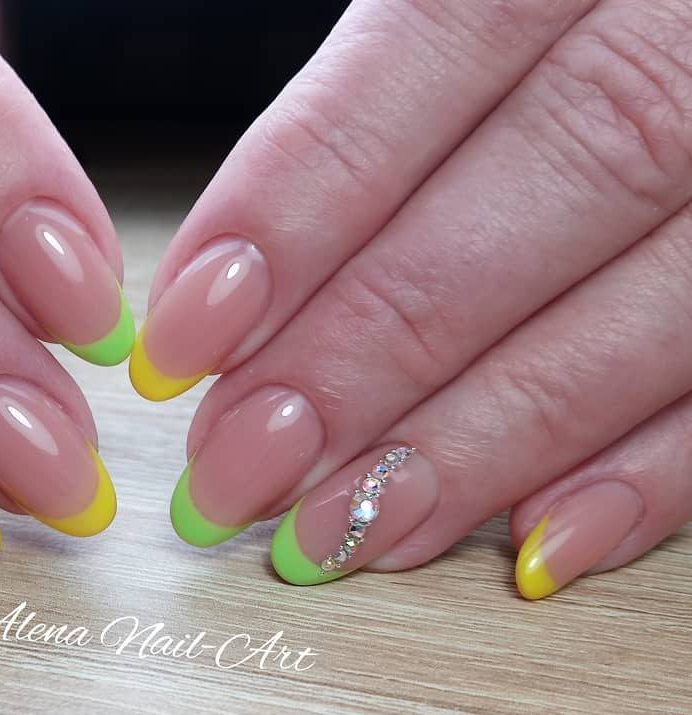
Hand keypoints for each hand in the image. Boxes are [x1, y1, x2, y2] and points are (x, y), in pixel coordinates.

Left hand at [136, 0, 691, 598]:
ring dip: (483, 442)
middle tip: (245, 465)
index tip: (185, 341)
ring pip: (651, 306)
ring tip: (348, 526)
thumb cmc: (553, 32)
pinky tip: (529, 544)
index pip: (430, 48)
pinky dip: (648, 477)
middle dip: (370, 353)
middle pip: (541, 192)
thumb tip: (224, 295)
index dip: (296, 205)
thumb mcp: (467, 6)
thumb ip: (369, 117)